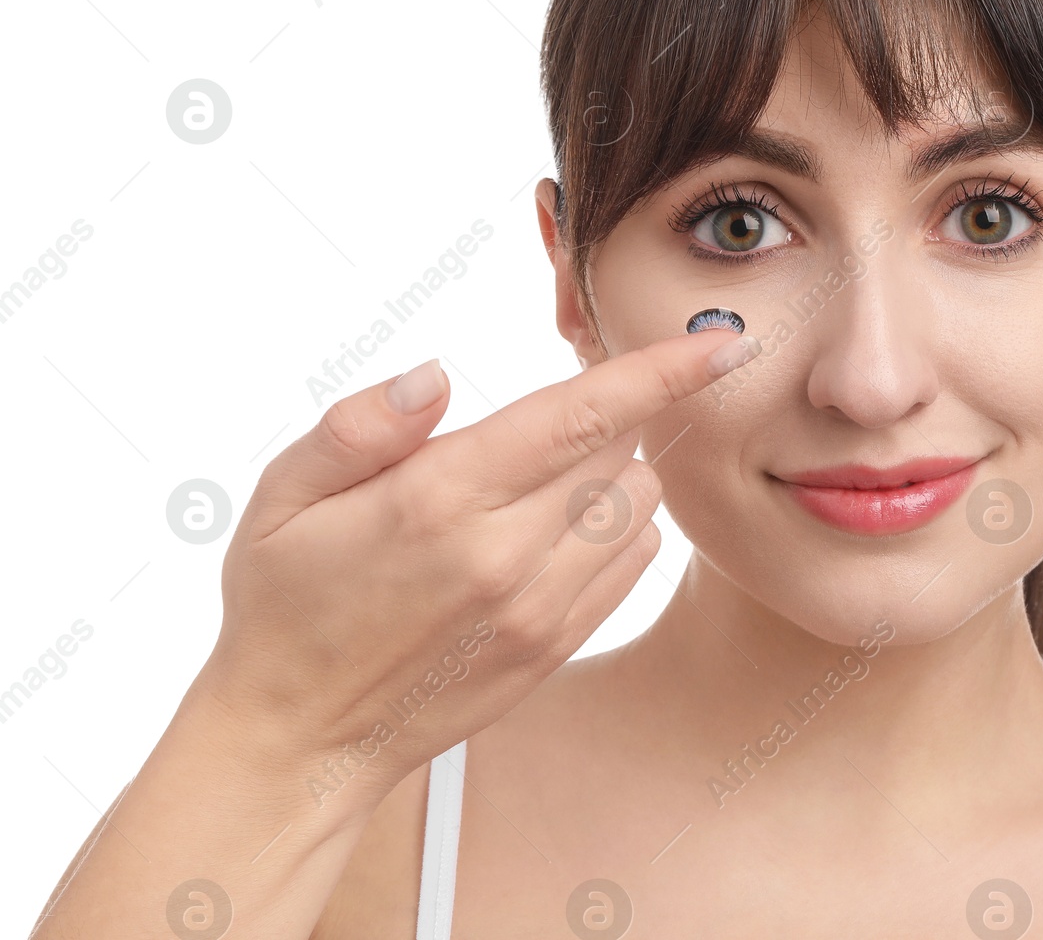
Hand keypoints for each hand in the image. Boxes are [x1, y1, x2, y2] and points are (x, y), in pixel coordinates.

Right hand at [198, 327, 758, 819]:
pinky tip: (553, 529)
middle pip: (621, 450)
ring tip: (540, 479)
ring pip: (638, 506)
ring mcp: (539, 609)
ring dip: (613, 472)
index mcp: (441, 500)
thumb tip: (437, 375)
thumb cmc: (285, 602)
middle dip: (605, 413)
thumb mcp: (281, 497)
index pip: (582, 415)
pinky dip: (616, 528)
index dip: (663, 370)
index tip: (723, 341)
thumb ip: (360, 426)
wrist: (299, 739)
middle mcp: (505, 555)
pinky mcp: (555, 645)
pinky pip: (632, 562)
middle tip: (546, 417)